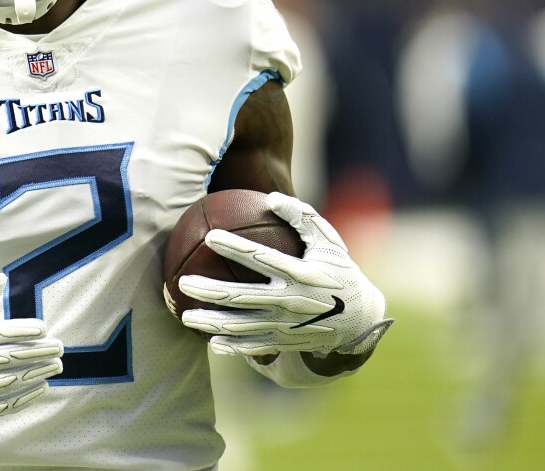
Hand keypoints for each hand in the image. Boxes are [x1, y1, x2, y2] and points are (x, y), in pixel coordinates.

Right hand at [0, 274, 63, 421]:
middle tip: (59, 347)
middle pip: (4, 358)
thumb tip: (0, 278)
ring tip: (56, 365)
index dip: (20, 331)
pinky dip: (22, 398)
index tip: (43, 328)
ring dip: (34, 374)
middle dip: (36, 352)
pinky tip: (40, 388)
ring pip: (5, 383)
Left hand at [179, 192, 392, 356]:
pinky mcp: (286, 342)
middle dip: (209, 290)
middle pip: (241, 296)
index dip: (234, 247)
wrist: (362, 320)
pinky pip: (254, 346)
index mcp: (301, 273)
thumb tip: (270, 198)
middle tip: (183, 282)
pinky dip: (232, 345)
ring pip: (241, 325)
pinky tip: (211, 341)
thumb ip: (302, 217)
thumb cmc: (339, 271)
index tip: (210, 236)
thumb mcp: (328, 241)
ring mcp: (287, 325)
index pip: (261, 258)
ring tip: (185, 316)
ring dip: (211, 322)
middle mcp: (291, 301)